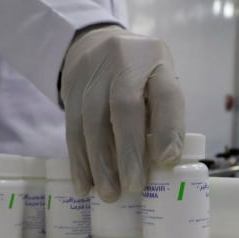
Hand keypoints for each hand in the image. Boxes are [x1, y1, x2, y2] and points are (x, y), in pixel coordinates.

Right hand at [60, 25, 184, 201]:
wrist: (93, 44)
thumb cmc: (136, 74)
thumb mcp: (156, 82)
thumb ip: (161, 116)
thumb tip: (162, 166)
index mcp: (155, 60)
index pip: (165, 93)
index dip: (168, 128)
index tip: (167, 162)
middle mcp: (123, 61)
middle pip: (123, 107)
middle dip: (128, 152)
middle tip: (132, 187)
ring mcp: (92, 74)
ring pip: (92, 121)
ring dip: (100, 164)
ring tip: (108, 194)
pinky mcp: (70, 90)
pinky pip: (72, 129)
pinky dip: (78, 161)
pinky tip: (83, 184)